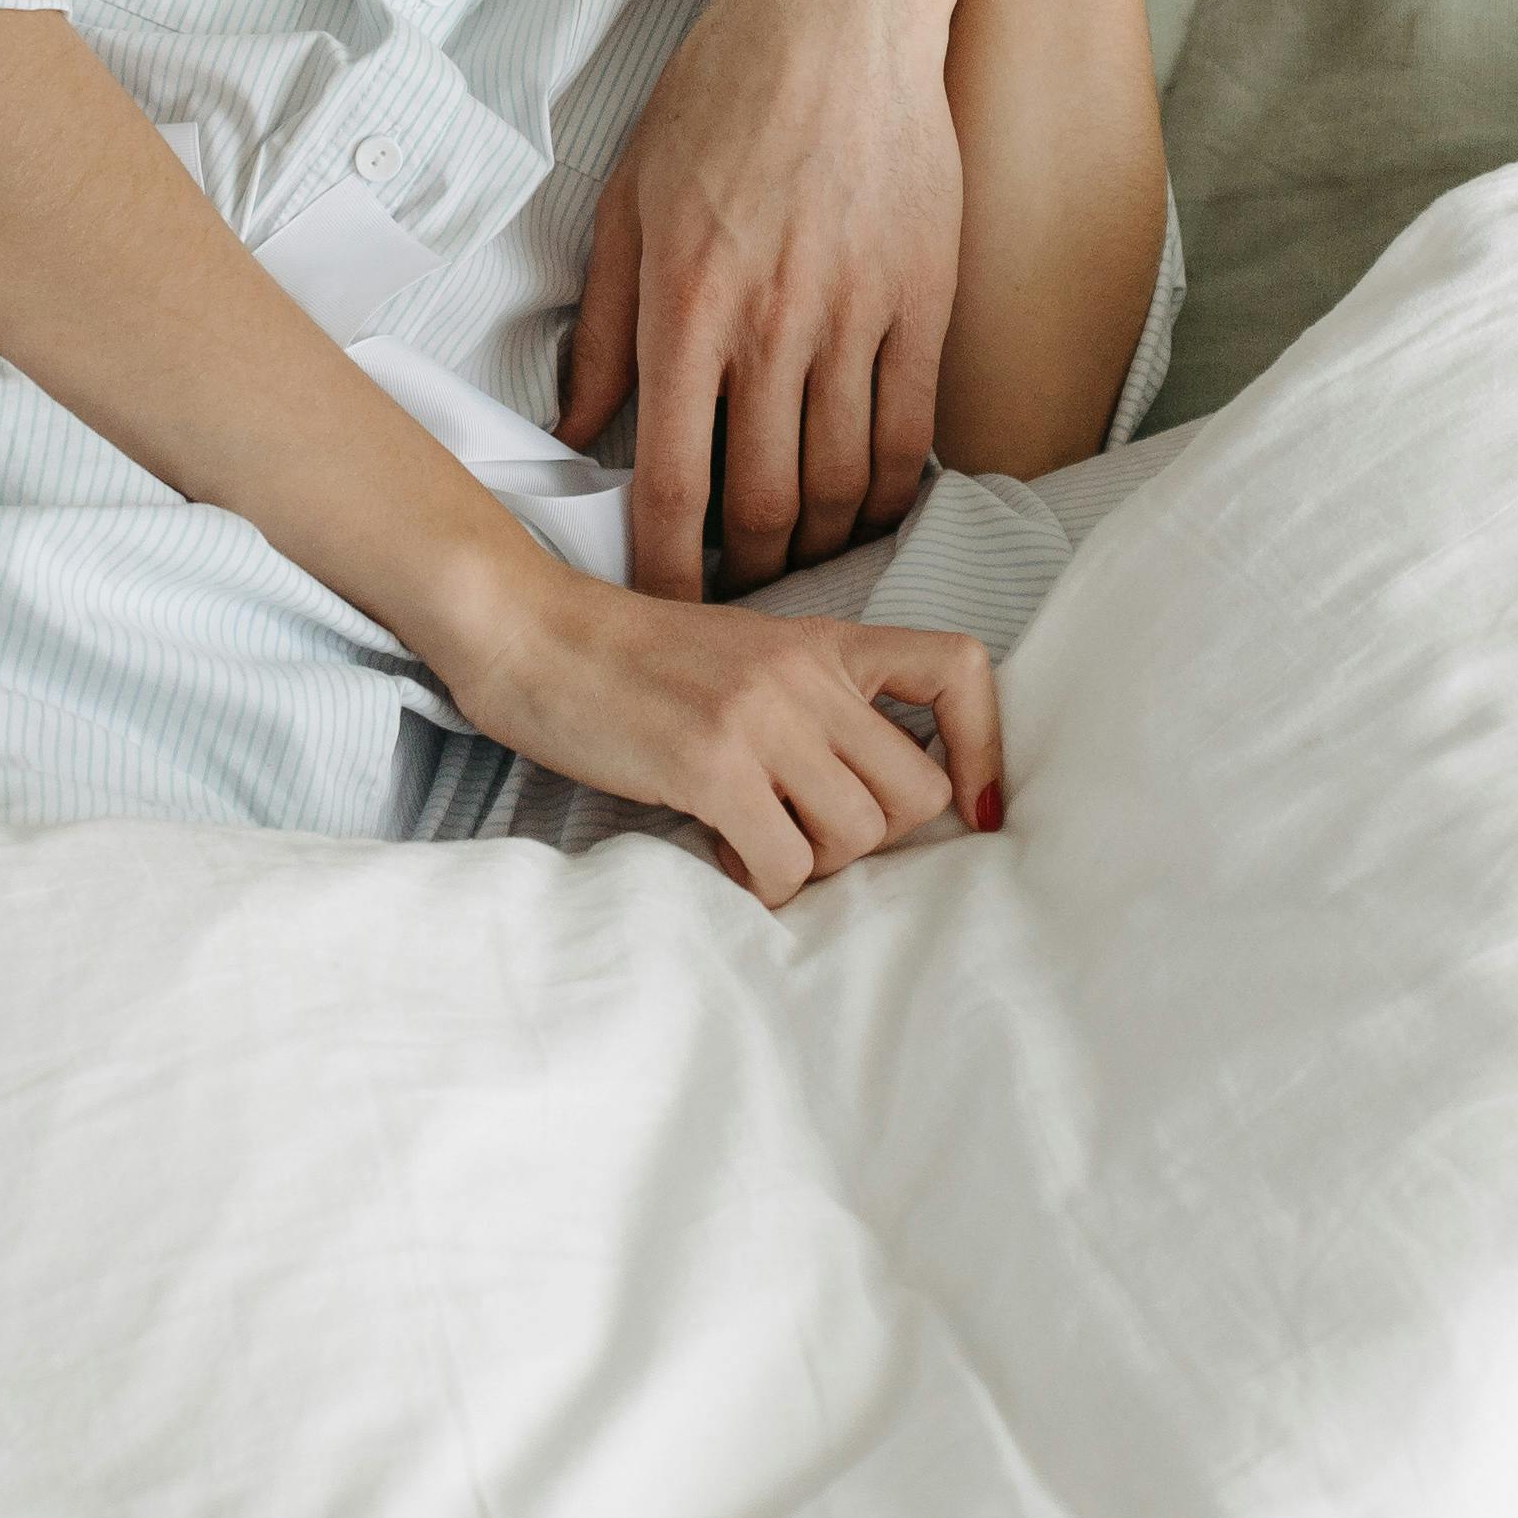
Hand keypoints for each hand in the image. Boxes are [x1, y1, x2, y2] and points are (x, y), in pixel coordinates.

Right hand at [437, 572, 1002, 902]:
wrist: (532, 634)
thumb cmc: (633, 664)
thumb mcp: (747, 661)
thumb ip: (812, 707)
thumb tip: (871, 805)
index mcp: (825, 640)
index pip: (959, 668)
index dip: (984, 746)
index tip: (972, 806)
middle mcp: (806, 674)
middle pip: (917, 793)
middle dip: (874, 841)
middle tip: (808, 834)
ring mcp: (761, 717)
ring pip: (857, 838)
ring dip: (812, 866)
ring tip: (755, 841)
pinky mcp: (709, 764)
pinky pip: (785, 865)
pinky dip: (762, 884)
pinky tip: (722, 854)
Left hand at [566, 0, 966, 594]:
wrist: (837, 14)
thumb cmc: (723, 95)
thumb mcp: (628, 202)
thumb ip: (604, 326)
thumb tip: (579, 423)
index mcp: (686, 305)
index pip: (670, 482)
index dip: (665, 567)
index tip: (663, 603)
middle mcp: (771, 324)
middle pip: (764, 505)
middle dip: (746, 572)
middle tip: (735, 590)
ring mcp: (857, 316)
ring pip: (844, 483)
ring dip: (822, 542)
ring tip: (799, 554)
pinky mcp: (923, 300)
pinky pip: (913, 432)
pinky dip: (893, 489)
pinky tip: (871, 504)